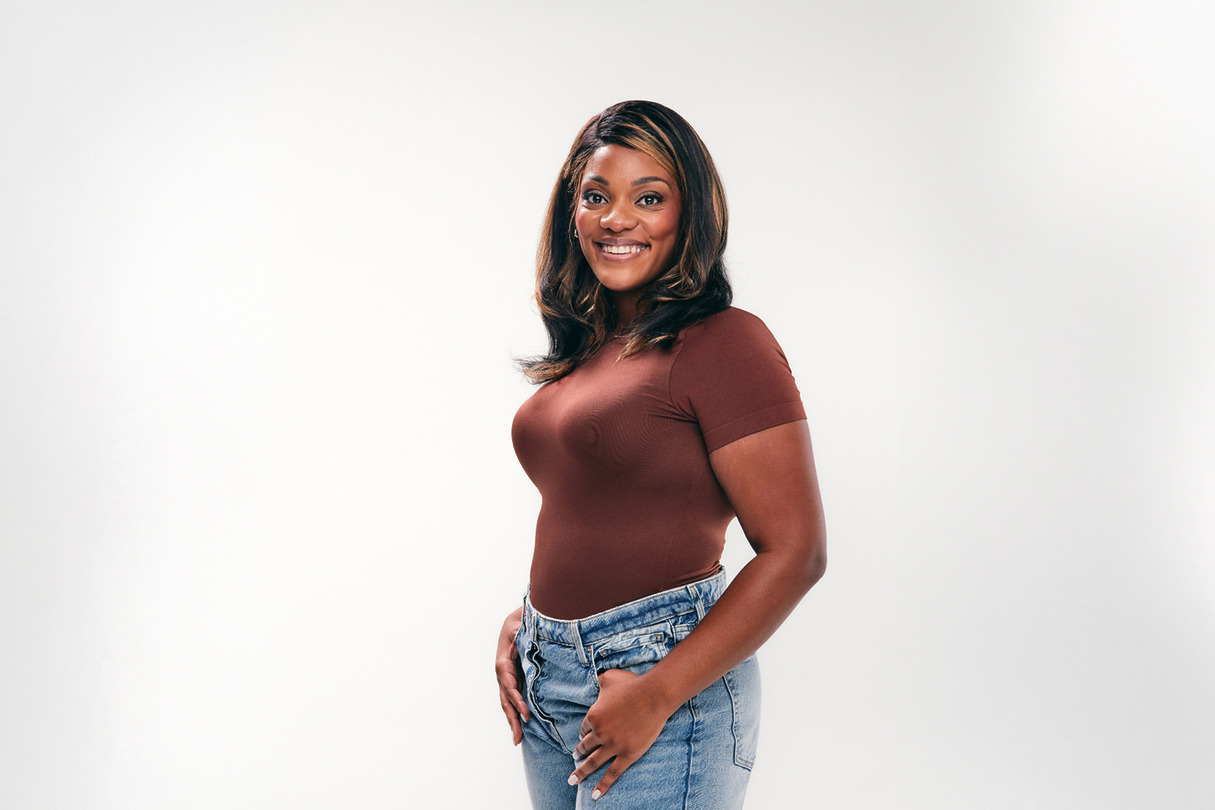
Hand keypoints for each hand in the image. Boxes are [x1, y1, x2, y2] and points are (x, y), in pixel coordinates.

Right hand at [494, 607, 528, 744]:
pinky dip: (515, 713)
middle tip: (518, 738)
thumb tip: (519, 632)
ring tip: (517, 739)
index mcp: (503, 663)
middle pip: (505, 700)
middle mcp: (502, 674)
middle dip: (512, 719)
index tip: (526, 714)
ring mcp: (506, 679)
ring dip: (512, 721)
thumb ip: (519, 631)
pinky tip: (520, 727)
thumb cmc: (519, 624)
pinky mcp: (513, 680)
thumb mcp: (519, 625)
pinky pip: (512, 699)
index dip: (516, 701)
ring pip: (507, 703)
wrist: (516, 621)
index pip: (509, 686)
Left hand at [568, 669, 670, 799]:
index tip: (584, 736)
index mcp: (593, 716)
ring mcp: (613, 746)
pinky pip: (612, 774)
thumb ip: (599, 681)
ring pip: (593, 762)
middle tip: (575, 758)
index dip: (584, 733)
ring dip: (581, 772)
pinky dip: (602, 786)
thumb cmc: (632, 684)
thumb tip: (596, 681)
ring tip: (573, 779)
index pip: (584, 729)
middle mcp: (600, 733)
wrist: (654, 695)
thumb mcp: (609, 677)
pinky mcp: (627, 755)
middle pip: (585, 746)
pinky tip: (594, 795)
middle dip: (579, 753)